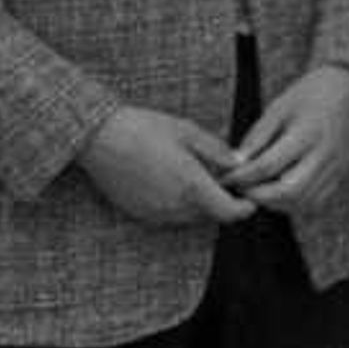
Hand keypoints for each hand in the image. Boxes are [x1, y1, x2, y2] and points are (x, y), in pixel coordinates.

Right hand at [75, 106, 255, 227]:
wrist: (98, 138)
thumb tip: (240, 163)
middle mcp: (175, 206)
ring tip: (197, 177)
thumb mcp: (188, 132)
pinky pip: (168, 216)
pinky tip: (172, 182)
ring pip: (190, 218)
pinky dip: (178, 205)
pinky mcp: (138, 213)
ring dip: (200, 204)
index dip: (244, 208)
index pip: (229, 213)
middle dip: (222, 202)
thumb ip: (218, 152)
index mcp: (192, 186)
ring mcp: (154, 213)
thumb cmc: (145, 129)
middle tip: (224, 180)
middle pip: (211, 216)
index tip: (250, 197)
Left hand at [227, 62, 348, 211]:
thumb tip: (236, 165)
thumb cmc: (309, 94)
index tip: (226, 178)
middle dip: (258, 196)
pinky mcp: (342, 173)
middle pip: (288, 191)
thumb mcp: (278, 108)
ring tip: (259, 192)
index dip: (242, 176)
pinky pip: (317, 201)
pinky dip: (294, 203)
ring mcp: (337, 166)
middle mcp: (325, 154)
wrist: (348, 87)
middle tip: (242, 189)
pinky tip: (280, 193)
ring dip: (276, 203)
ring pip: (303, 202)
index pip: (268, 166)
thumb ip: (257, 137)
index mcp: (307, 133)